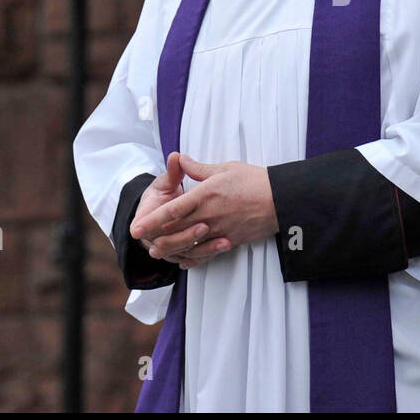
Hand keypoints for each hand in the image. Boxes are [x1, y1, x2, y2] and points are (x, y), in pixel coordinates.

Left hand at [131, 154, 277, 266]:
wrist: (281, 200)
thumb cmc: (254, 180)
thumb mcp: (224, 168)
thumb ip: (199, 168)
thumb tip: (181, 159)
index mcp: (206, 195)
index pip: (173, 210)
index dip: (153, 220)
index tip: (137, 226)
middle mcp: (210, 215)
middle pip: (176, 231)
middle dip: (157, 238)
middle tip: (142, 241)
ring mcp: (220, 231)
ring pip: (189, 245)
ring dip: (172, 250)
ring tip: (159, 252)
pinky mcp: (231, 240)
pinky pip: (207, 253)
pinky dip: (194, 257)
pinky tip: (186, 260)